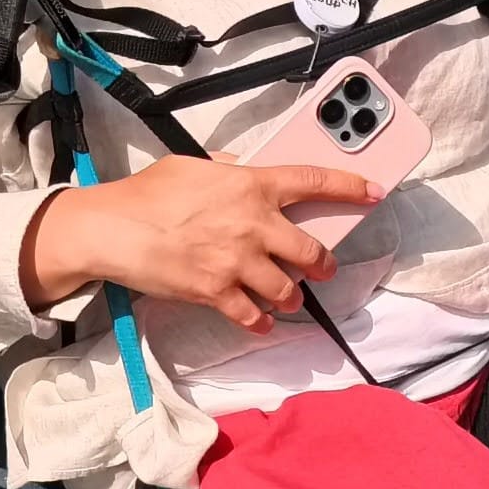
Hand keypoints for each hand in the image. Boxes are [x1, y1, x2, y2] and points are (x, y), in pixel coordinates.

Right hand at [22, 154, 373, 332]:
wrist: (113, 229)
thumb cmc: (147, 194)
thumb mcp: (190, 165)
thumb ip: (225, 168)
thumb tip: (241, 169)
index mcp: (250, 184)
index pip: (314, 182)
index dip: (351, 187)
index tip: (374, 193)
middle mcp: (253, 223)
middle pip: (311, 251)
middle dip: (322, 265)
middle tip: (322, 268)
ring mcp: (237, 261)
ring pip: (287, 289)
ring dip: (291, 297)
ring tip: (287, 299)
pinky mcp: (217, 292)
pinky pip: (253, 315)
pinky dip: (261, 322)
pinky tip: (260, 322)